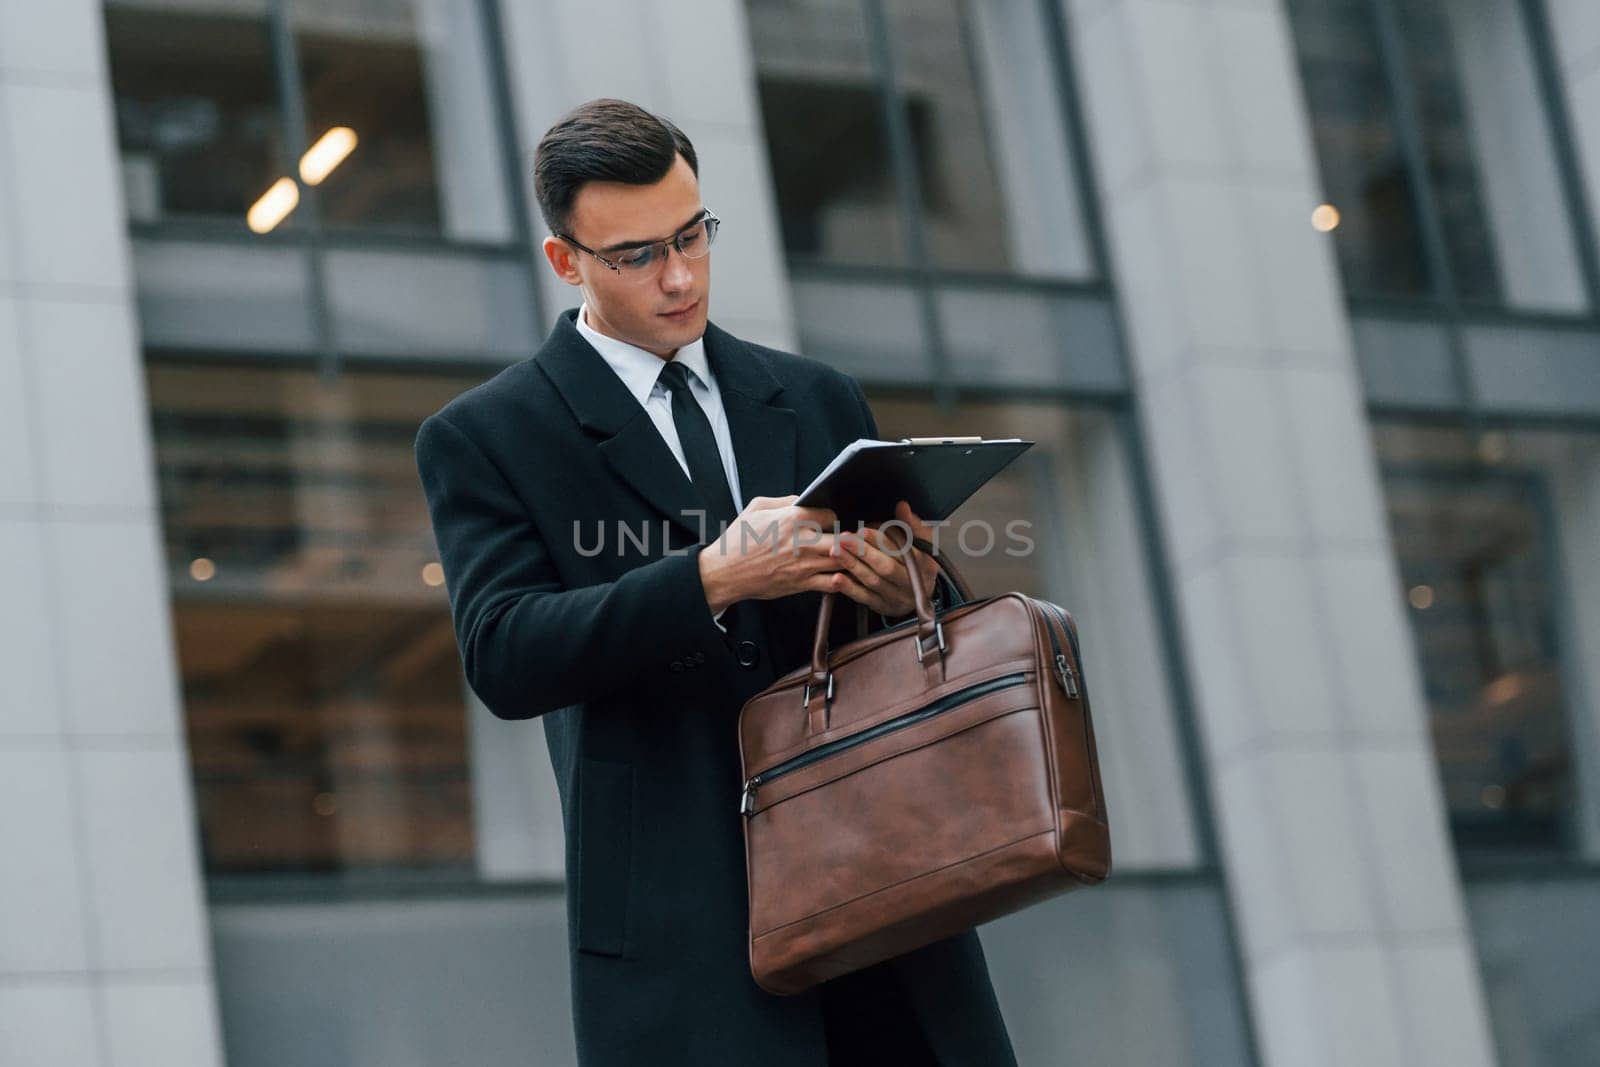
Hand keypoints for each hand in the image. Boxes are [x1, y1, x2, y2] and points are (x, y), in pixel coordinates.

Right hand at [697, 495, 857, 612]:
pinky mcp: (802, 584)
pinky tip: (842, 575)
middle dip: (852, 539)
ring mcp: (805, 565)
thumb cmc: (739, 540)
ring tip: (853, 556)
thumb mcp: (756, 508)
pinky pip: (833, 583)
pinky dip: (842, 579)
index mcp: (793, 519)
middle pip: (845, 538)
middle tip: (853, 539)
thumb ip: (784, 501)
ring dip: (850, 559)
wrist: (725, 572)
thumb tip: (803, 499)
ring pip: (844, 561)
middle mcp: (803, 541)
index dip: (836, 517)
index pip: (831, 514)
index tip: (835, 521)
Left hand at [827, 500, 942, 618]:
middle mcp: (912, 584)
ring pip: (872, 581)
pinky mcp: (882, 607)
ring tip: (835, 552)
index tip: (862, 530)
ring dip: (852, 566)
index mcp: (924, 565)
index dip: (881, 541)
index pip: (901, 552)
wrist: (921, 595)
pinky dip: (850, 589)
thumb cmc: (918, 563)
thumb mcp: (922, 543)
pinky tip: (836, 578)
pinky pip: (865, 599)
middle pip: (886, 568)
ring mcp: (896, 599)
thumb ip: (912, 525)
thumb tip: (902, 506)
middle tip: (843, 539)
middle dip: (863, 552)